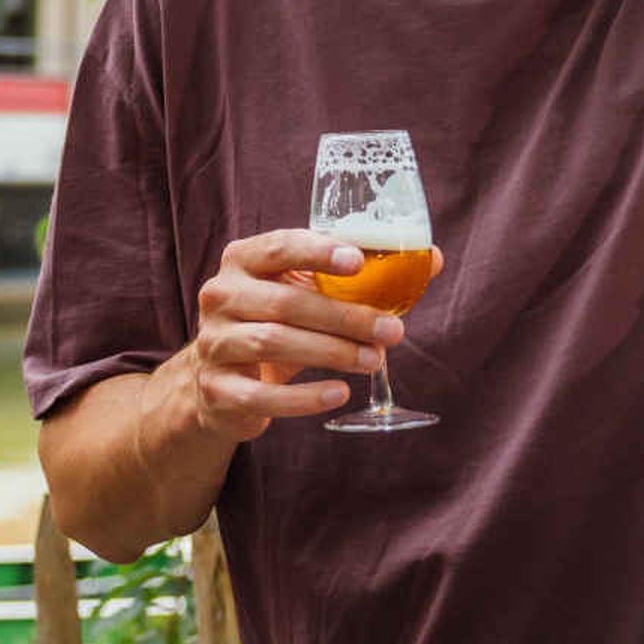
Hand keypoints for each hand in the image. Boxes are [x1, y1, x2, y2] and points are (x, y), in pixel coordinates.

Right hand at [164, 230, 400, 446]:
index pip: (279, 246)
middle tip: (391, 331)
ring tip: (374, 360)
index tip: (359, 261)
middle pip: (285, 302)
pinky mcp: (217, 390)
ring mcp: (213, 343)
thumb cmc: (276, 325)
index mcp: (243, 261)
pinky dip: (305, 397)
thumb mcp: (306, 294)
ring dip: (331, 352)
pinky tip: (339, 393)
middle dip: (344, 316)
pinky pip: (263, 395)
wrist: (221, 384)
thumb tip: (430, 259)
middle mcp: (220, 296)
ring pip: (273, 343)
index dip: (318, 251)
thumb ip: (359, 277)